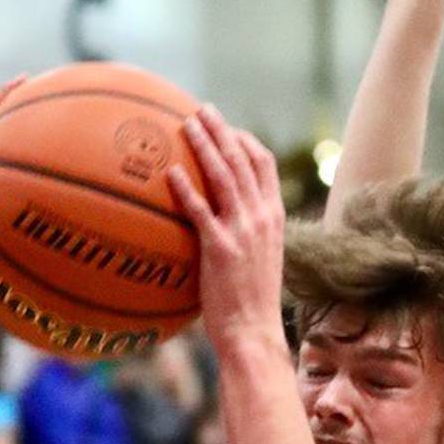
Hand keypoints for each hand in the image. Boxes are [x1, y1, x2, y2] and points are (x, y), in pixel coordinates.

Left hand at [170, 108, 286, 352]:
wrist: (254, 333)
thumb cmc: (251, 304)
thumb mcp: (258, 261)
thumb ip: (246, 235)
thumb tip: (221, 222)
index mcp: (273, 217)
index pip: (264, 165)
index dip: (244, 140)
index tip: (225, 127)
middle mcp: (262, 218)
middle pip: (243, 159)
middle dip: (222, 129)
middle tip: (201, 110)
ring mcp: (243, 232)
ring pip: (224, 176)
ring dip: (205, 146)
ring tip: (185, 125)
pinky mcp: (221, 248)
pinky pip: (201, 211)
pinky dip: (187, 189)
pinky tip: (169, 174)